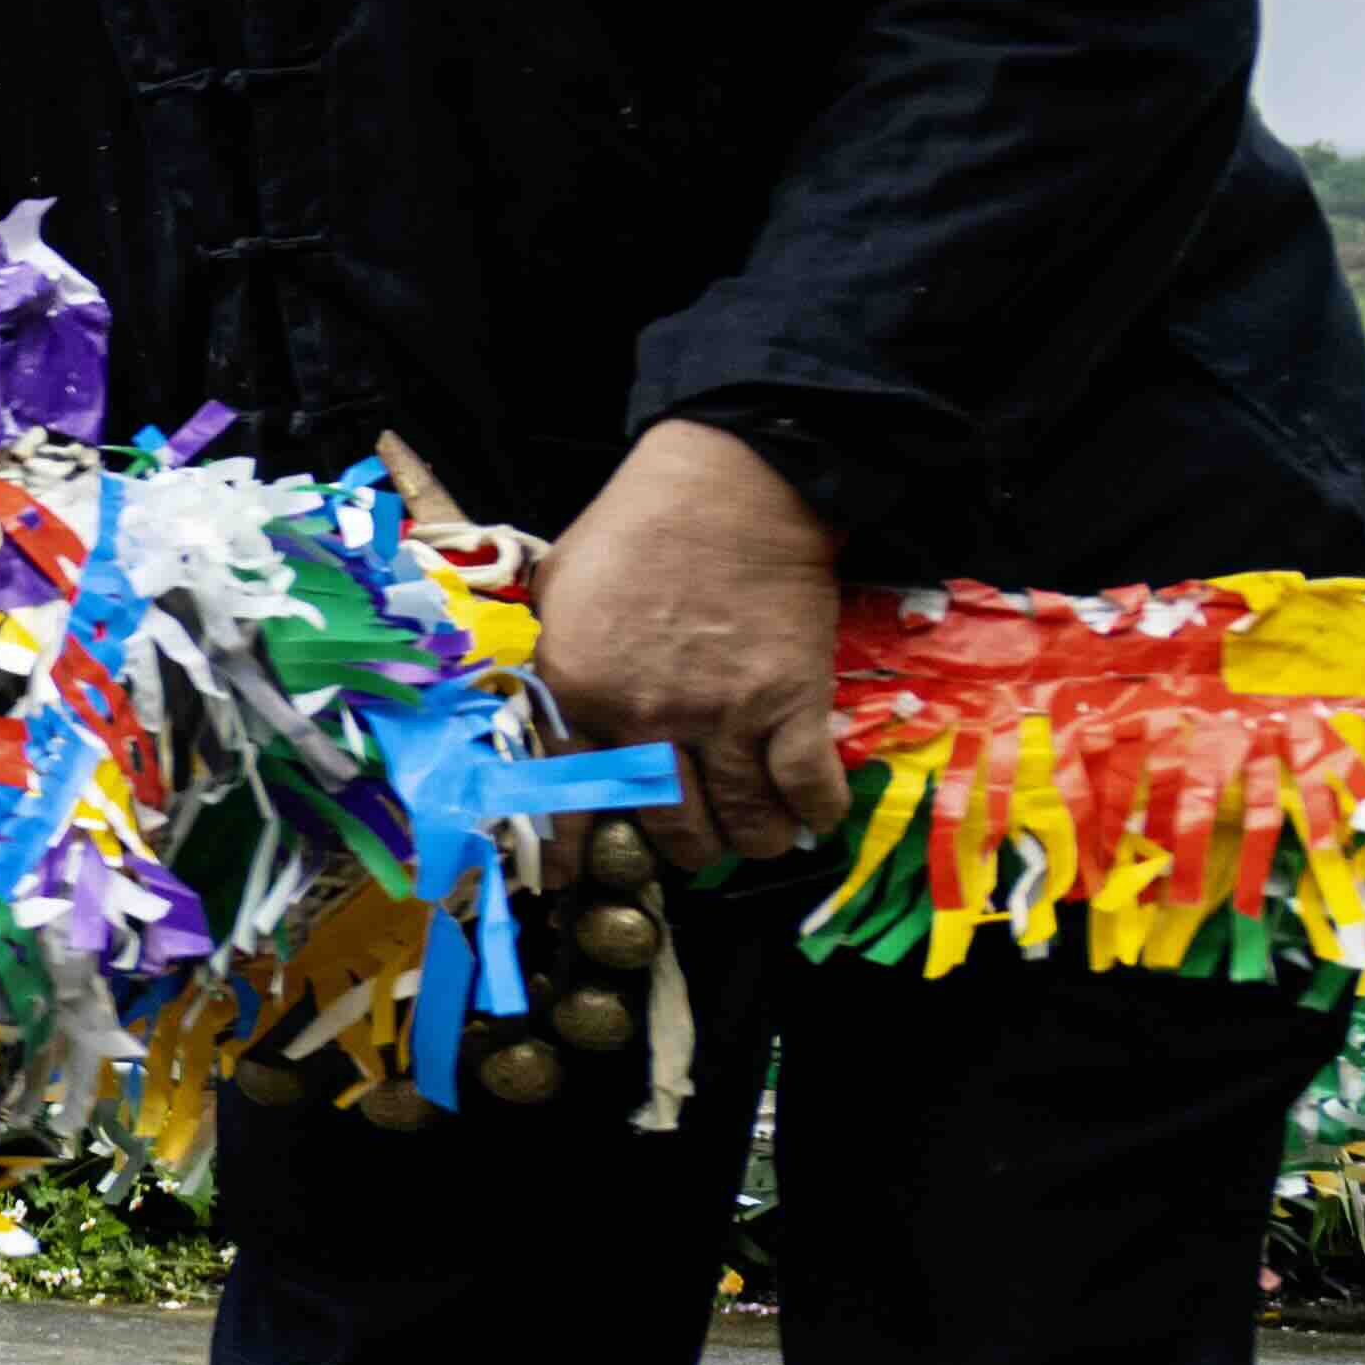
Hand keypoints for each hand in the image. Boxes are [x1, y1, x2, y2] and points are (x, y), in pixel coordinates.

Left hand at [537, 419, 853, 872]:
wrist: (730, 486)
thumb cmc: (635, 530)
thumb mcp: (560, 594)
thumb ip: (556, 665)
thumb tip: (553, 720)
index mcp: (577, 691)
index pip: (570, 796)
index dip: (576, 847)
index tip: (577, 878)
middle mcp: (645, 718)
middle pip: (668, 825)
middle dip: (683, 847)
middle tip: (693, 842)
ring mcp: (723, 716)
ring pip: (742, 823)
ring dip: (748, 841)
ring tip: (750, 836)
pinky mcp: (794, 703)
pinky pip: (807, 790)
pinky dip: (811, 813)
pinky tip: (807, 814)